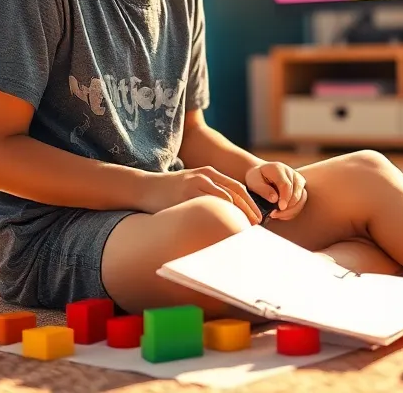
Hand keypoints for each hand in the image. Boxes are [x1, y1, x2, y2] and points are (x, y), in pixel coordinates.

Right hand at [137, 166, 261, 224]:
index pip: (237, 188)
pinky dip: (221, 216)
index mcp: (209, 173)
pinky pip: (209, 206)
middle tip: (257, 225)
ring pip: (227, 199)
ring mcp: (196, 184)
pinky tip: (225, 227)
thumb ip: (208, 192)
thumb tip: (227, 210)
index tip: (258, 217)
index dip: (250, 203)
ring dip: (238, 214)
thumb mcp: (192, 184)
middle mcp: (205, 176)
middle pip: (236, 193)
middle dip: (250, 210)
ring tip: (244, 229)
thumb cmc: (169, 190)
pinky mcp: (186, 195)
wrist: (144, 187)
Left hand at [245, 162, 307, 221]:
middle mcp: (290, 172)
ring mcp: (296, 178)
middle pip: (297, 191)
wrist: (261, 174)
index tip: (280, 208)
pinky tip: (284, 214)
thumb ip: (263, 190)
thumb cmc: (256, 178)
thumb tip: (275, 200)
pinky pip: (302, 200)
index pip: (286, 184)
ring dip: (293, 209)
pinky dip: (295, 209)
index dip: (285, 198)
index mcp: (277, 168)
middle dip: (289, 206)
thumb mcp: (253, 182)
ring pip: (302, 196)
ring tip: (279, 215)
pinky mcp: (299, 185)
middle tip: (275, 214)